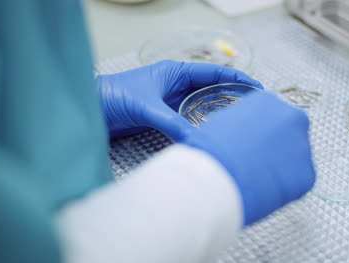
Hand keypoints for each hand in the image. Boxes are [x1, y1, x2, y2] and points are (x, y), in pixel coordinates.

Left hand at [97, 60, 262, 139]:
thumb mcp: (146, 107)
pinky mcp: (165, 117)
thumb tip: (195, 140)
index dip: (236, 79)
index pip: (213, 73)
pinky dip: (202, 127)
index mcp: (176, 72)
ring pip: (202, 106)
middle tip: (252, 111)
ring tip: (238, 125)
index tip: (256, 88)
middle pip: (212, 89)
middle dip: (232, 97)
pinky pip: (190, 120)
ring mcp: (172, 102)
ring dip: (218, 113)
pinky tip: (212, 135)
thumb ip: (171, 122)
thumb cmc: (113, 95)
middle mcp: (177, 85)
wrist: (92, 110)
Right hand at [182, 92, 315, 225]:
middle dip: (276, 147)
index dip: (259, 133)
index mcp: (268, 101)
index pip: (270, 115)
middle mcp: (292, 117)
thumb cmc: (211, 151)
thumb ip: (240, 124)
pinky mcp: (308, 174)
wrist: (219, 178)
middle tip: (256, 163)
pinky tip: (265, 189)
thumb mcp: (221, 123)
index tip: (250, 145)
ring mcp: (303, 146)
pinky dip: (284, 187)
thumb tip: (241, 133)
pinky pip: (297, 181)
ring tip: (257, 178)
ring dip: (281, 167)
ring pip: (294, 158)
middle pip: (288, 133)